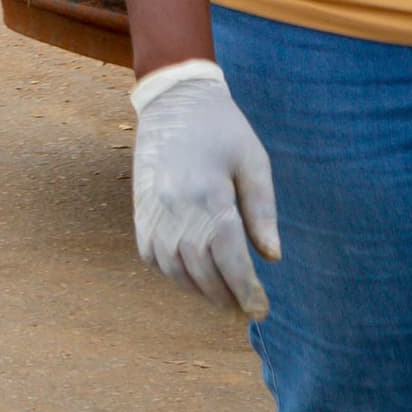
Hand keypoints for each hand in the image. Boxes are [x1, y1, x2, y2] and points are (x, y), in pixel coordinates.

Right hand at [131, 59, 280, 319]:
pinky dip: (170, 273)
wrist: (173, 100)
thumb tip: (271, 257)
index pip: (227, 254)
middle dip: (224, 296)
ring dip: (196, 290)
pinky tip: (190, 278)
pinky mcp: (140, 207)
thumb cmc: (223, 129)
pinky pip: (150, 253)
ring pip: (171, 265)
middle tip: (245, 311)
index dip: (244, 287)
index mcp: (209, 192)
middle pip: (199, 266)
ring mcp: (153, 207)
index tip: (260, 309)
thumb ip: (262, 211)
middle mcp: (176, 204)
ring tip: (221, 300)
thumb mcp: (254, 162)